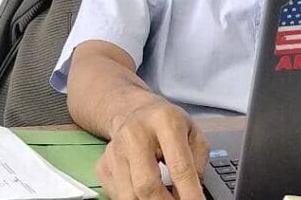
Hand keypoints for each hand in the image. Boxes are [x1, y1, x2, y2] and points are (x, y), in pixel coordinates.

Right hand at [95, 97, 209, 199]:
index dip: (190, 194)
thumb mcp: (193, 133)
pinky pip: (118, 195)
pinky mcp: (103, 165)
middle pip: (147, 186)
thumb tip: (192, 193)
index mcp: (165, 121)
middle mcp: (135, 134)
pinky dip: (135, 199)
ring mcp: (115, 150)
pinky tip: (146, 192)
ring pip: (130, 195)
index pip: (179, 167)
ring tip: (164, 198)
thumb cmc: (167, 124)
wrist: (132, 110)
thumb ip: (197, 163)